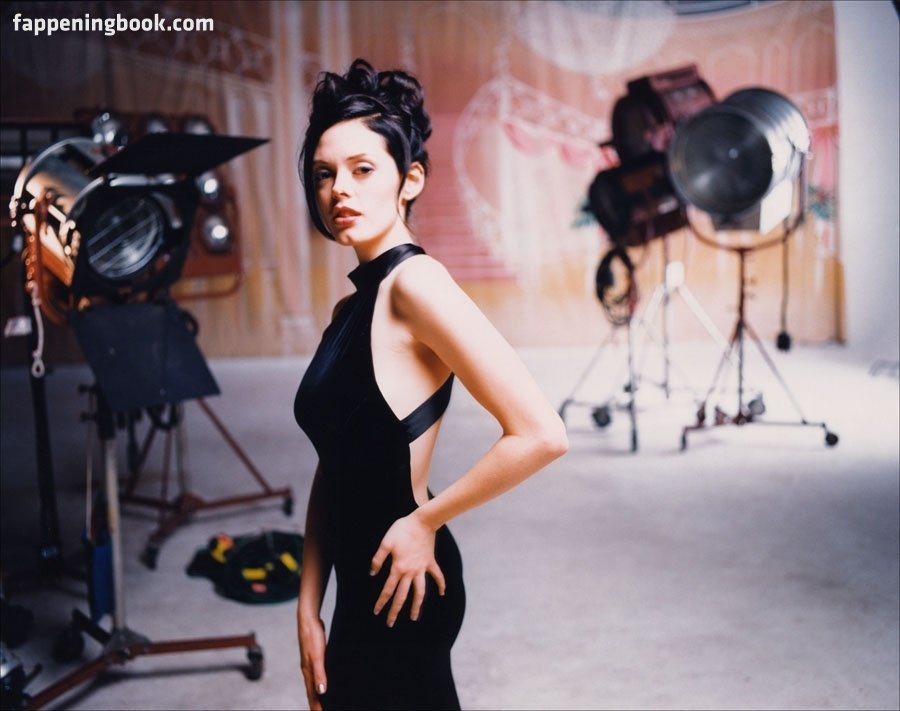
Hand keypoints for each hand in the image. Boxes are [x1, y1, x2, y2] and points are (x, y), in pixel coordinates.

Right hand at [298, 613, 326, 709]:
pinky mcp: (315, 656)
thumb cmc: (312, 636)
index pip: (312, 694)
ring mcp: (311, 662)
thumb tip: (322, 692)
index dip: (316, 706)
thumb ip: (319, 673)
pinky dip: (322, 681)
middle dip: (317, 703)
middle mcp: (308, 669)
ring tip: (325, 701)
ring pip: (315, 682)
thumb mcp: (317, 655)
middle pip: (312, 691)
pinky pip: (319, 673)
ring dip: (319, 693)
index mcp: (307, 671)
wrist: (308, 618)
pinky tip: (327, 680)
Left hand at [370, 512, 445, 626]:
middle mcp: (410, 572)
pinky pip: (437, 576)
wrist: (422, 522)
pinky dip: (440, 584)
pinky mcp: (430, 562)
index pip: (387, 589)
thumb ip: (378, 559)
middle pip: (402, 596)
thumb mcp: (386, 542)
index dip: (381, 602)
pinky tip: (442, 593)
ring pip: (420, 591)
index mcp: (398, 567)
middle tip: (390, 623)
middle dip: (395, 611)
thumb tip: (372, 573)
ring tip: (414, 617)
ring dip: (417, 605)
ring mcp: (422, 568)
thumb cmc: (402, 530)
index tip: (376, 612)